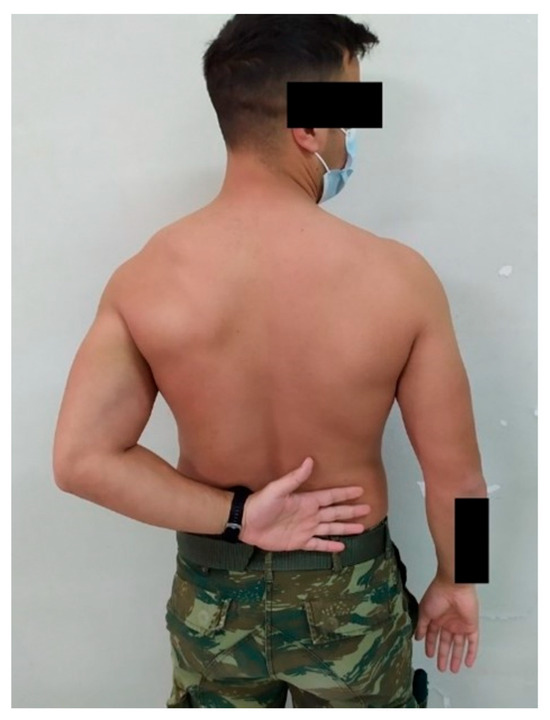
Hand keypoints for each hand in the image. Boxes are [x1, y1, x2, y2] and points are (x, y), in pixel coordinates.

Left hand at [239, 457, 370, 551]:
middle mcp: (310, 514)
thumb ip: (295, 478)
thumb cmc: (261, 503)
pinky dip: (329, 546)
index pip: (331, 496)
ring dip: (346, 528)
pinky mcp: (299, 542)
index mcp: (307, 500)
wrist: (247, 523)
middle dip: (351, 510)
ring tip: (361, 528)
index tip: (360, 489)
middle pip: (336, 512)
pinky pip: (318, 544)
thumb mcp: (278, 489)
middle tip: (368, 508)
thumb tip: (309, 460)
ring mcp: (306, 529)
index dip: (345, 493)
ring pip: (331, 528)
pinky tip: (341, 547)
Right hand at [415, 576, 479, 672]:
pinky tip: (468, 663)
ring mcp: (460, 625)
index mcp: (436, 617)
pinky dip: (471, 653)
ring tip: (453, 669)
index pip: (433, 635)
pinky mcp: (471, 626)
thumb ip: (422, 626)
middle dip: (443, 656)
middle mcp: (448, 622)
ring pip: (458, 645)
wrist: (453, 586)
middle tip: (441, 668)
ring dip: (456, 658)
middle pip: (446, 643)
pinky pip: (472, 642)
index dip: (431, 646)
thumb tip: (417, 637)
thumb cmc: (437, 594)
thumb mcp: (424, 611)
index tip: (429, 655)